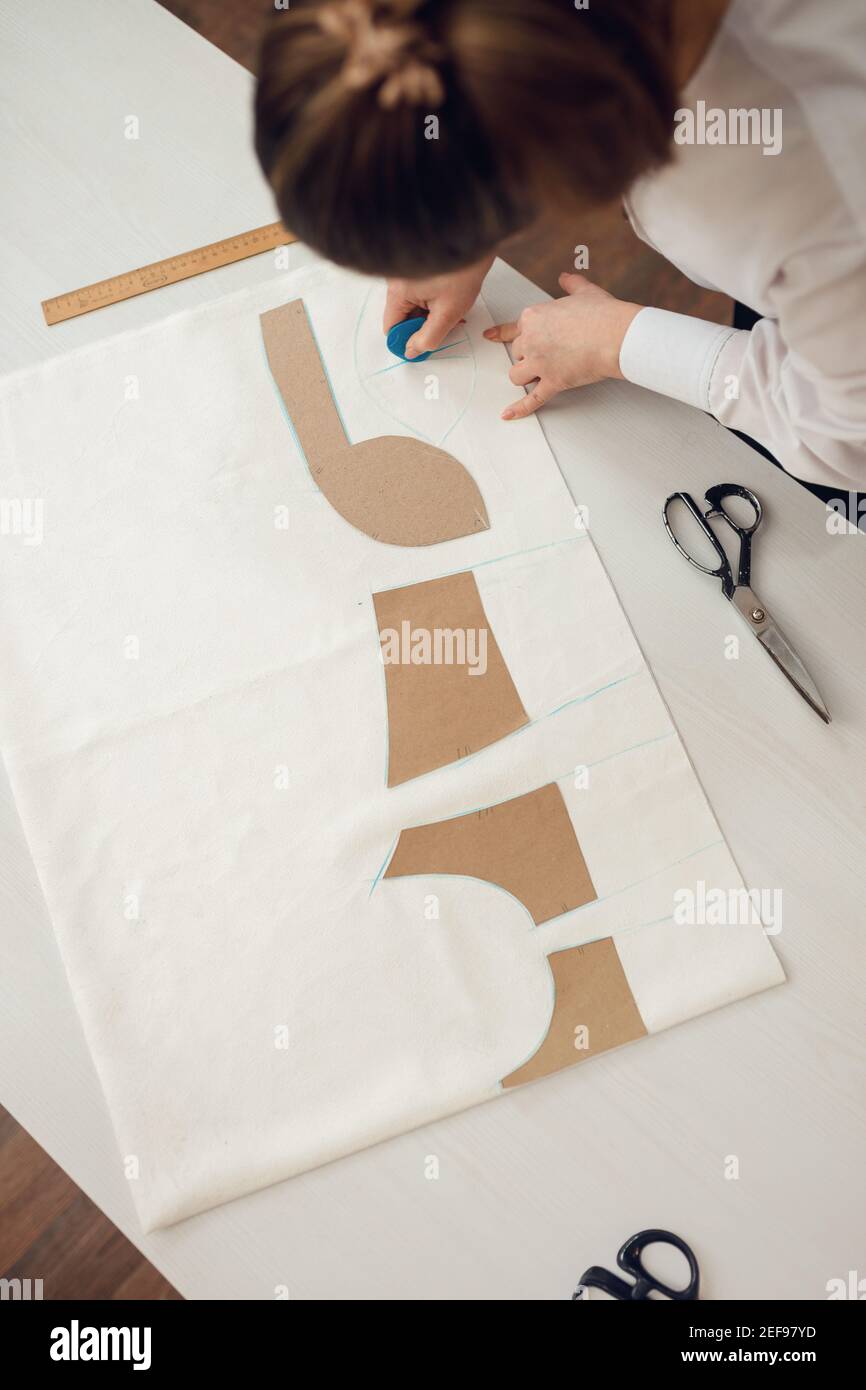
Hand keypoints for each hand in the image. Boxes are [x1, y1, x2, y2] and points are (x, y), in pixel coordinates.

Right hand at [383, 254, 494, 358]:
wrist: (475, 239)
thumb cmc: (463, 270)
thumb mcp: (448, 313)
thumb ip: (428, 338)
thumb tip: (412, 351)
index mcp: (398, 291)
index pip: (392, 327)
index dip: (407, 340)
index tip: (422, 345)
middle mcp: (396, 280)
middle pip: (401, 316)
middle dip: (423, 325)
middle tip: (446, 324)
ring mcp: (405, 272)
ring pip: (411, 305)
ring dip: (429, 313)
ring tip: (451, 307)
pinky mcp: (416, 268)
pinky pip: (417, 292)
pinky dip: (431, 300)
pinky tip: (447, 298)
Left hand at [484, 273, 642, 419]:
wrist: (616, 335)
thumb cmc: (603, 315)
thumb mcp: (585, 291)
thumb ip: (572, 284)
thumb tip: (567, 277)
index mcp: (534, 317)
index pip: (513, 328)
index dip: (503, 334)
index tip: (490, 337)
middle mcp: (532, 339)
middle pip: (518, 352)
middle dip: (529, 355)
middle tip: (548, 353)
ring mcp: (540, 363)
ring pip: (517, 375)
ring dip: (525, 376)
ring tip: (539, 374)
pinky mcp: (552, 382)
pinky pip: (531, 399)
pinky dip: (519, 409)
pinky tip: (509, 414)